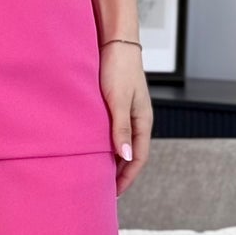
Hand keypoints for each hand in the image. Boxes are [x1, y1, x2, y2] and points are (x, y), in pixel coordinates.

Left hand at [99, 40, 152, 194]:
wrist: (115, 41)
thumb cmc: (119, 68)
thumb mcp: (118, 101)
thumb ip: (121, 129)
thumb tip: (125, 158)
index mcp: (143, 121)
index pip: (138, 158)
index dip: (127, 177)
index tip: (114, 193)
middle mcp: (137, 119)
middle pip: (130, 154)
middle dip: (120, 173)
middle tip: (103, 189)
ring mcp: (126, 112)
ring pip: (121, 143)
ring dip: (112, 159)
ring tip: (97, 174)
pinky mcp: (115, 105)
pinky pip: (113, 131)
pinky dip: (105, 144)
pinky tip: (92, 149)